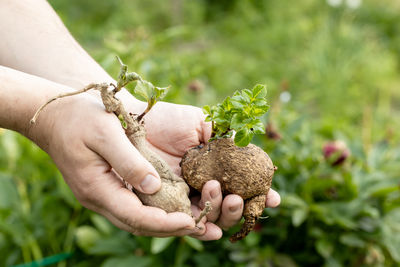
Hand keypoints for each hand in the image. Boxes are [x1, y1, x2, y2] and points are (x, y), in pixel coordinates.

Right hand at [30, 90, 204, 237]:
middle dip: (171, 229)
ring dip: (166, 224)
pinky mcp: (107, 188)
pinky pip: (134, 207)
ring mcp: (102, 195)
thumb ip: (129, 161)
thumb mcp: (105, 133)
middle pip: (139, 225)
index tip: (192, 223)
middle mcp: (99, 198)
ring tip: (196, 223)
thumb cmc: (79, 118)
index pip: (135, 216)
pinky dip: (156, 211)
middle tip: (203, 229)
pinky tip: (173, 206)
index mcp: (97, 187)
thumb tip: (154, 186)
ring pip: (137, 219)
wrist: (54, 116)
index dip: (165, 223)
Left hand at [126, 100, 280, 239]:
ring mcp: (184, 197)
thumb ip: (225, 138)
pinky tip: (210, 230)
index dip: (258, 196)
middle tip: (238, 198)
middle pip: (227, 209)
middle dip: (239, 208)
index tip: (272, 198)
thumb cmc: (170, 120)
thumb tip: (251, 153)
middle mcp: (202, 186)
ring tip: (225, 198)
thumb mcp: (204, 124)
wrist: (137, 121)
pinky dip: (200, 229)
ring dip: (223, 216)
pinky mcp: (165, 206)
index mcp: (215, 170)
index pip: (241, 187)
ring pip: (210, 219)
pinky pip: (184, 223)